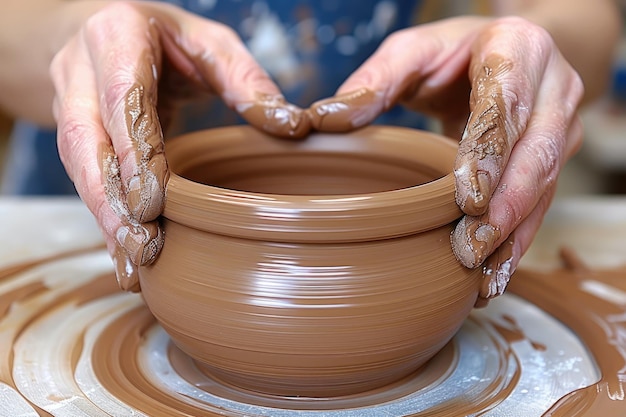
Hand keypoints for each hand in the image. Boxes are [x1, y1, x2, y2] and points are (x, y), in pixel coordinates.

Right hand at [51, 1, 310, 290]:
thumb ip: (246, 79)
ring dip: (106, 219)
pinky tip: (123, 252)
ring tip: (134, 263)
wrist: (105, 30)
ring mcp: (68, 104)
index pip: (122, 98)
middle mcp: (80, 71)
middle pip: (87, 142)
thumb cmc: (167, 38)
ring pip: (79, 168)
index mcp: (116, 36)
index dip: (135, 153)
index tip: (152, 204)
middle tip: (144, 248)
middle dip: (113, 201)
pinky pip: (82, 179)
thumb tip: (291, 125)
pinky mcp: (72, 134)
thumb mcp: (210, 42)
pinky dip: (105, 218)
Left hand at [308, 16, 583, 303]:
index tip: (467, 199)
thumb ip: (376, 79)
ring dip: (513, 234)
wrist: (506, 52)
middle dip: (505, 208)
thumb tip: (328, 117)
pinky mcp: (556, 158)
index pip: (506, 104)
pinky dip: (518, 241)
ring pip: (546, 187)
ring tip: (482, 275)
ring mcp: (561, 127)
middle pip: (535, 154)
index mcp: (519, 48)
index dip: (488, 154)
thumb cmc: (455, 52)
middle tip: (469, 249)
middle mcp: (553, 89)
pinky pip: (544, 204)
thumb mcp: (414, 51)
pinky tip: (495, 273)